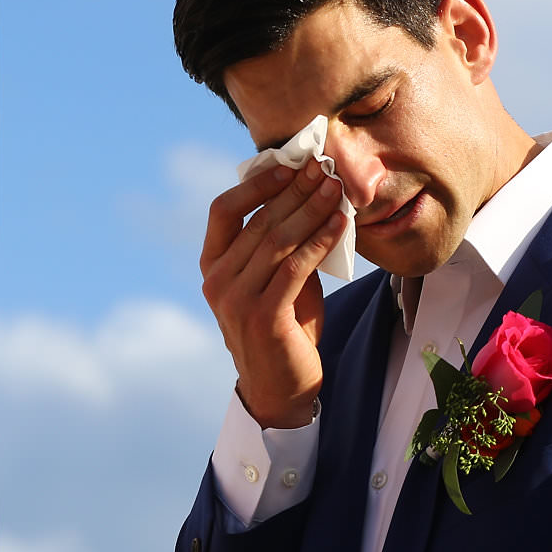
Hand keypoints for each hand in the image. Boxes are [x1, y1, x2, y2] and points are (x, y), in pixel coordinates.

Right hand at [201, 161, 348, 427]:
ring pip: (276, 240)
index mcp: (211, 266)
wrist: (281, 387)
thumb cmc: (283, 328)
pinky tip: (339, 224)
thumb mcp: (275, 279)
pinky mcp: (261, 317)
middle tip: (324, 168)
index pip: (223, 210)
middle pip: (257, 221)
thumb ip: (279, 245)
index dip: (256, 184)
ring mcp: (235, 300)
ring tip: (337, 190)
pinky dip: (319, 241)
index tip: (290, 165)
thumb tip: (308, 195)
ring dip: (311, 210)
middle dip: (295, 190)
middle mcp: (216, 281)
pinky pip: (294, 268)